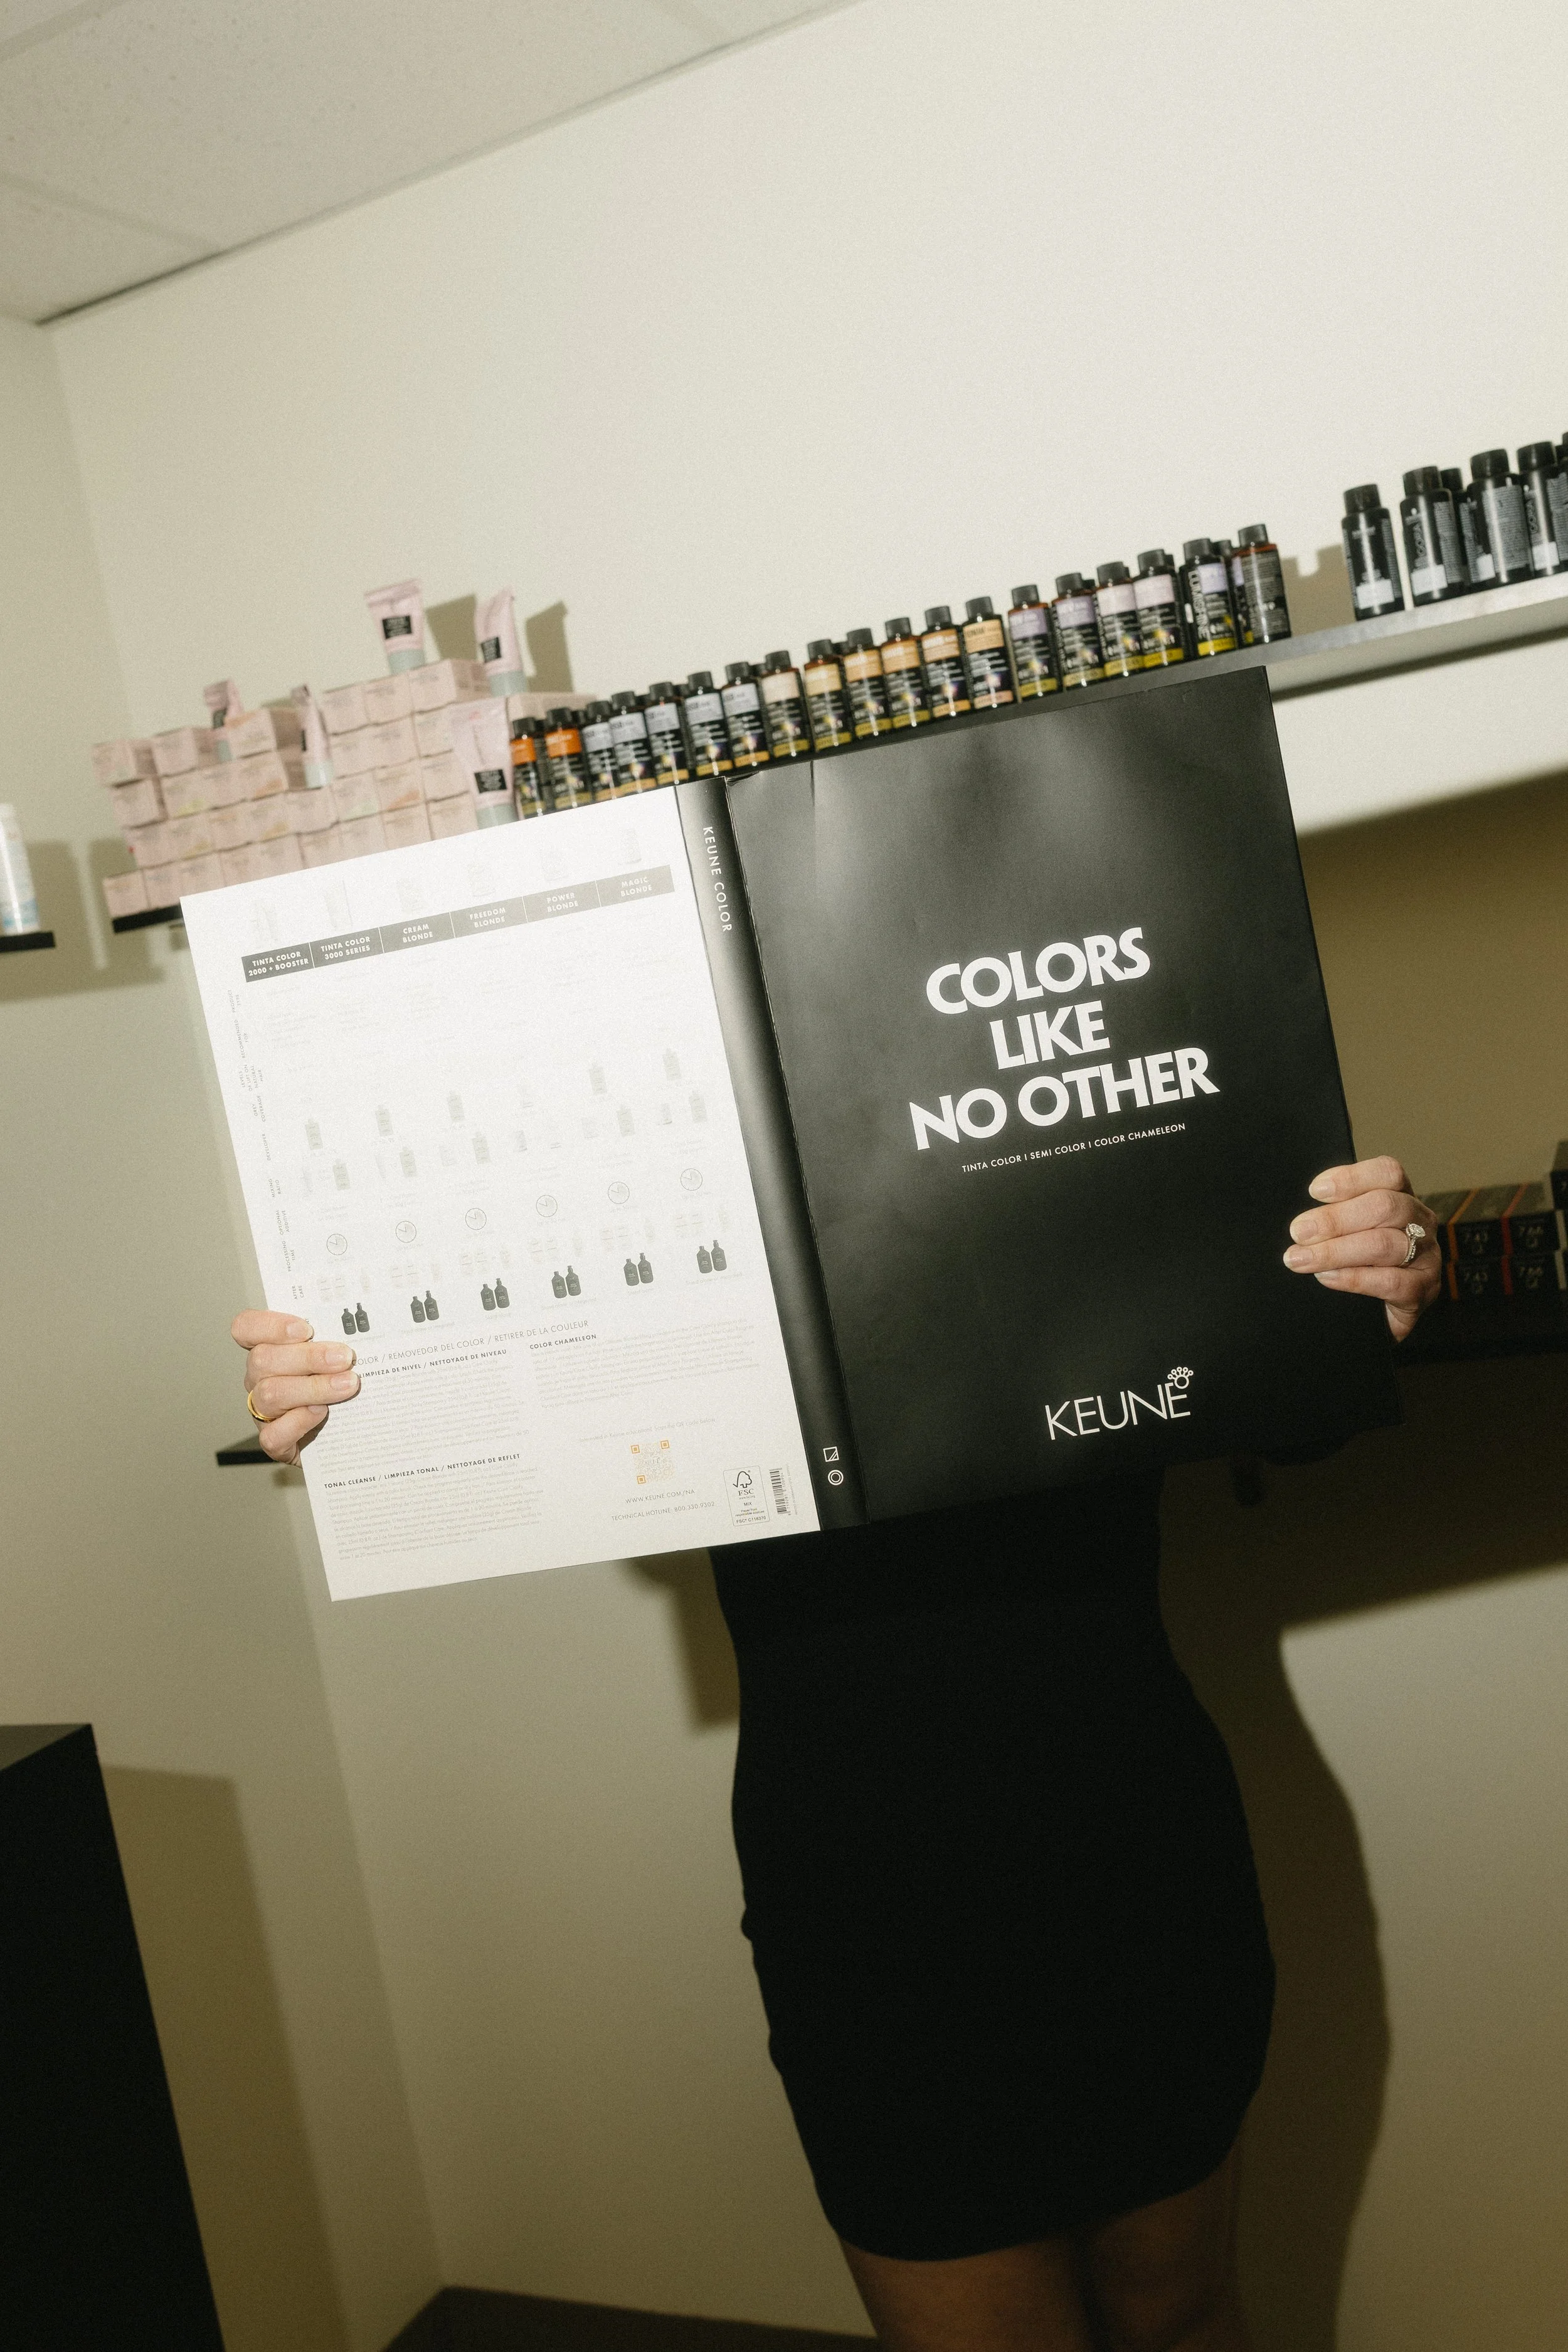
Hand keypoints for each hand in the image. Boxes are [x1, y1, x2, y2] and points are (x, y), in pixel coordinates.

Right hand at [231, 1309, 360, 1463]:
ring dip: (313, 1387)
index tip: (306, 1329)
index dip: (270, 1325)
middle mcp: (259, 1379)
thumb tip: (358, 1329)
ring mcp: (262, 1411)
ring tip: (346, 1385)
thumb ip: (335, 1341)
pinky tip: (321, 1414)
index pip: (246, 1327)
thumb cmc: (336, 1385)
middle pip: (263, 1359)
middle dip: (308, 1357)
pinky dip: (299, 1422)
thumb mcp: (335, 1358)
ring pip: (270, 1394)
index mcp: (269, 1350)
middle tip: (343, 1358)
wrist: (345, 1435)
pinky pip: (273, 1434)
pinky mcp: (274, 1441)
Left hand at [1283, 1154, 1440, 1341]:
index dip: (1351, 1178)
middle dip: (1335, 1219)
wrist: (1379, 1315)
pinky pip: (1391, 1281)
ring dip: (1336, 1251)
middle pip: (1384, 1206)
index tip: (1315, 1191)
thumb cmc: (1361, 1263)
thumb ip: (1335, 1217)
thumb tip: (1301, 1218)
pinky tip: (1327, 1278)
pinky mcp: (1424, 1290)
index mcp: (1403, 1197)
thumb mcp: (1350, 1232)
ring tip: (1301, 1259)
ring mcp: (1427, 1256)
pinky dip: (1354, 1279)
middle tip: (1299, 1232)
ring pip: (1384, 1244)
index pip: (1388, 1173)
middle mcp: (1421, 1222)